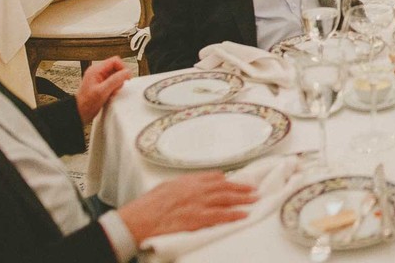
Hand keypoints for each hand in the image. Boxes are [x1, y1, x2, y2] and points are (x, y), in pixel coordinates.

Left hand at [75, 57, 129, 122]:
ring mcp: (99, 78)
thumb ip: (115, 80)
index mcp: (96, 70)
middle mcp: (97, 72)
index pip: (115, 61)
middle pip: (116, 67)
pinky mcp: (102, 84)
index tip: (126, 78)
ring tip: (112, 91)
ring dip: (117, 83)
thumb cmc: (86, 104)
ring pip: (116, 75)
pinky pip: (113, 81)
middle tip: (118, 86)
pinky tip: (111, 93)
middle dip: (120, 77)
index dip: (123, 68)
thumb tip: (127, 72)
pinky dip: (115, 87)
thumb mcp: (102, 92)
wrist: (80, 113)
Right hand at [116, 172, 256, 243]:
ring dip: (243, 199)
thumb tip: (189, 186)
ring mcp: (198, 203)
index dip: (227, 180)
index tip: (237, 182)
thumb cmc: (148, 205)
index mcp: (188, 181)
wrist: (139, 218)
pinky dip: (234, 214)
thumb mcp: (165, 187)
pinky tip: (244, 215)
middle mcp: (196, 189)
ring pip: (226, 199)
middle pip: (224, 187)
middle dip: (241, 188)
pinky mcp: (198, 218)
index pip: (213, 177)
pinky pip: (221, 215)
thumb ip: (181, 185)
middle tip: (253, 189)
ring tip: (254, 200)